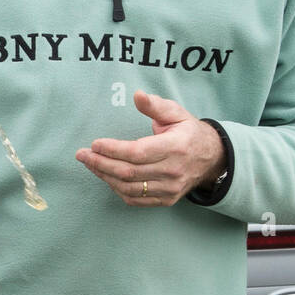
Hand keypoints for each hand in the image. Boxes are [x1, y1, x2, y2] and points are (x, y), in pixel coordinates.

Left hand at [75, 90, 224, 206]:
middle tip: (82, 155)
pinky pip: (136, 199)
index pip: (137, 152)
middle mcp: (173, 171)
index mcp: (176, 147)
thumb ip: (154, 105)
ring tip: (90, 164)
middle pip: (129, 172)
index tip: (94, 144)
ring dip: (105, 177)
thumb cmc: (189, 132)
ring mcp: (170, 188)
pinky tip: (106, 177)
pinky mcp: (167, 199)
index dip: (112, 149)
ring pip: (129, 188)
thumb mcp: (176, 112)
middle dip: (100, 163)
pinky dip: (117, 189)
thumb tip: (137, 95)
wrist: (213, 158)